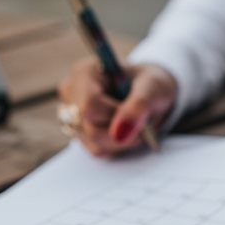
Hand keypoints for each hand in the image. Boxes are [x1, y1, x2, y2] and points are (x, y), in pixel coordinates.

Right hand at [57, 58, 176, 156]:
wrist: (152, 94)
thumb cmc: (151, 84)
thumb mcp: (153, 87)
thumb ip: (138, 106)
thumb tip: (119, 133)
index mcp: (84, 73)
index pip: (90, 106)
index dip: (117, 116)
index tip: (137, 112)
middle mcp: (71, 94)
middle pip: (91, 129)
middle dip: (123, 131)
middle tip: (142, 121)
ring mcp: (72, 116)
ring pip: (95, 144)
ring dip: (123, 140)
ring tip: (135, 124)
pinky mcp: (79, 134)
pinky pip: (98, 151)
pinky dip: (118, 146)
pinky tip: (126, 131)